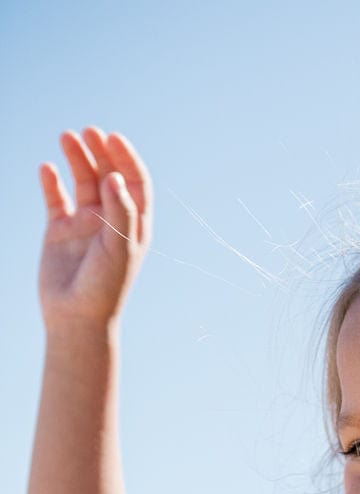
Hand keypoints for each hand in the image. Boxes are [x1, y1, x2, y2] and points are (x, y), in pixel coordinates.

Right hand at [38, 127, 151, 330]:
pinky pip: (56, 198)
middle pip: (108, 175)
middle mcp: (111, 221)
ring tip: (67, 137)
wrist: (76, 318)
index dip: (127, 158)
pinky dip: (51, 181)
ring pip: (82, 181)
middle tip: (89, 132)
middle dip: (101, 151)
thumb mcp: (120, 248)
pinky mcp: (59, 231)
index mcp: (134, 225)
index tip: (114, 138)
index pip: (135, 183)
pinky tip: (47, 168)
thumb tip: (114, 176)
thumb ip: (120, 212)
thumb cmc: (105, 288)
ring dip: (77, 158)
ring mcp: (85, 225)